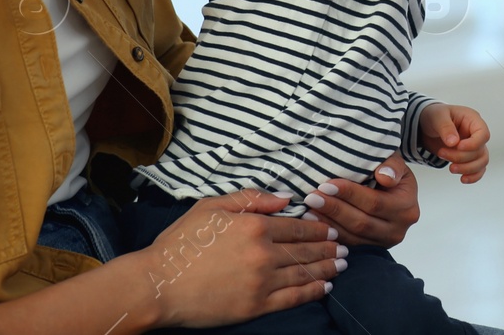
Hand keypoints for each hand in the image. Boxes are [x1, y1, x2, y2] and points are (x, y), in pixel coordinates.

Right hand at [135, 188, 343, 327]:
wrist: (158, 284)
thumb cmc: (180, 243)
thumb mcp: (212, 207)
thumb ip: (251, 198)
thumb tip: (286, 198)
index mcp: (255, 226)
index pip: (297, 226)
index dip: (318, 228)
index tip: (331, 228)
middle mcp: (263, 253)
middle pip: (306, 250)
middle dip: (329, 247)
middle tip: (345, 246)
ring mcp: (261, 281)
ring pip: (304, 272)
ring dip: (327, 267)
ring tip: (342, 264)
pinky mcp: (255, 306)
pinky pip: (293, 298)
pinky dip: (312, 291)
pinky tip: (325, 286)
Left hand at [301, 153, 420, 246]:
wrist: (391, 188)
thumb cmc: (388, 172)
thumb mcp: (395, 162)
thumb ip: (392, 166)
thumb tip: (384, 176)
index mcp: (407, 209)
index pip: (374, 203)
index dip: (349, 194)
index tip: (326, 185)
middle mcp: (398, 231)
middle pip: (361, 223)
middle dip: (334, 209)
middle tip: (312, 197)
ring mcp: (383, 244)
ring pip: (352, 237)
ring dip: (328, 224)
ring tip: (308, 211)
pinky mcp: (369, 250)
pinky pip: (347, 245)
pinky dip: (329, 234)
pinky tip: (313, 224)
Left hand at [419, 102, 490, 182]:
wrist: (427, 126)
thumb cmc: (435, 116)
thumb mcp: (437, 117)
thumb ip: (445, 128)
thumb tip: (454, 142)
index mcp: (472, 120)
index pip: (483, 134)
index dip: (473, 144)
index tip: (458, 147)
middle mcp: (476, 134)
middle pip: (480, 151)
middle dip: (461, 157)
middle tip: (441, 153)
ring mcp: (474, 147)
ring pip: (481, 162)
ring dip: (466, 168)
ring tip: (450, 168)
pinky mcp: (469, 158)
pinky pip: (478, 169)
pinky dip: (473, 176)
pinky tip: (462, 179)